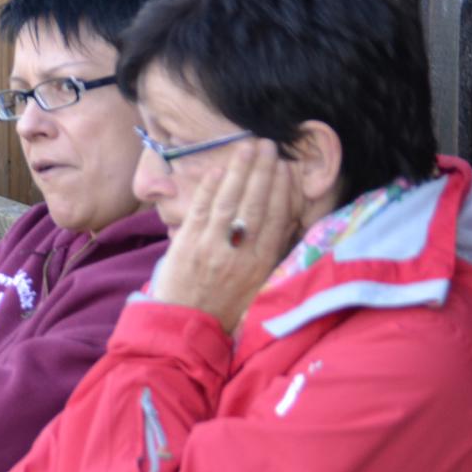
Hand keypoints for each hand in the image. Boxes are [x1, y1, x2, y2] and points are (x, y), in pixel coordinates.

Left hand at [151, 139, 301, 331]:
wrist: (185, 327)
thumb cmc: (224, 306)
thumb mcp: (258, 285)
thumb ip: (268, 254)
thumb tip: (283, 221)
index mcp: (262, 264)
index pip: (277, 218)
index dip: (282, 190)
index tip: (286, 167)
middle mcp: (240, 254)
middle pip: (256, 204)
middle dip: (263, 171)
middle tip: (268, 144)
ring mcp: (212, 247)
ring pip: (229, 201)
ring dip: (238, 171)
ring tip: (246, 147)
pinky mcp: (187, 245)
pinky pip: (201, 210)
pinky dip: (209, 189)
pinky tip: (216, 171)